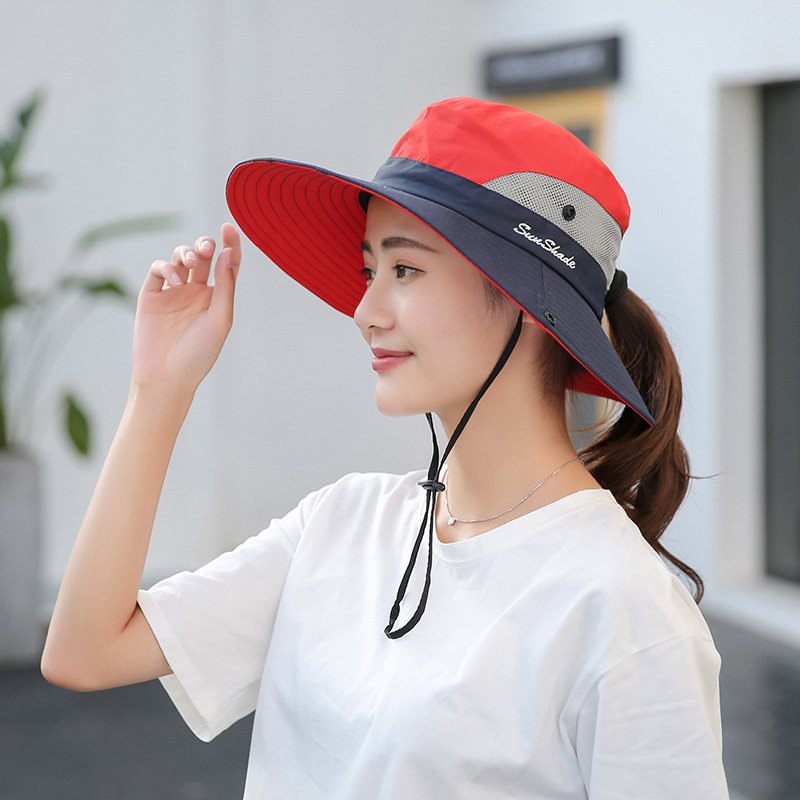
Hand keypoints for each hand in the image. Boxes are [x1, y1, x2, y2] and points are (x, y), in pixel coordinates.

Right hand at [132, 223, 241, 393]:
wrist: (168, 376)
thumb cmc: (200, 353)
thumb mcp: (220, 319)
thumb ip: (225, 286)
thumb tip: (228, 253)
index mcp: (218, 297)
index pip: (226, 264)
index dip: (230, 244)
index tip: (229, 227)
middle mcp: (196, 292)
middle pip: (203, 256)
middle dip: (205, 245)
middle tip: (206, 248)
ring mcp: (173, 292)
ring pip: (180, 258)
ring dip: (186, 252)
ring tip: (191, 261)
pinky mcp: (151, 295)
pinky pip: (158, 270)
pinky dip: (166, 267)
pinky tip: (175, 280)